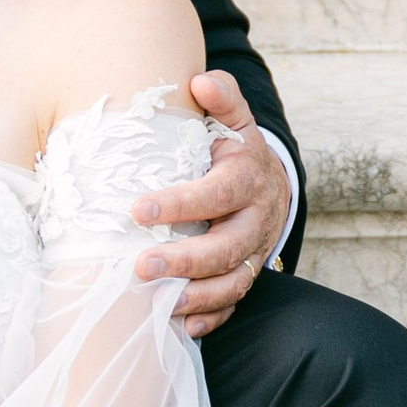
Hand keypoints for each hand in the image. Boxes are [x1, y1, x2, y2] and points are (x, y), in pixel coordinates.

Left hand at [132, 71, 291, 341]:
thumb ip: (221, 98)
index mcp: (248, 178)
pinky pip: (233, 302)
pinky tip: (181, 325)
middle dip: (183, 261)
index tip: (137, 211)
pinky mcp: (248, 274)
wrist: (270, 182)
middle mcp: (256, 219)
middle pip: (225, 247)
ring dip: (195, 296)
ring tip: (157, 302)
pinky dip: (211, 318)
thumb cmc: (233, 148)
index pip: (218, 194)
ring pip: (232, 281)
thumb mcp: (232, 119)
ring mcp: (255, 251)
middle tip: (139, 267)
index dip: (181, 204)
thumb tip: (200, 81)